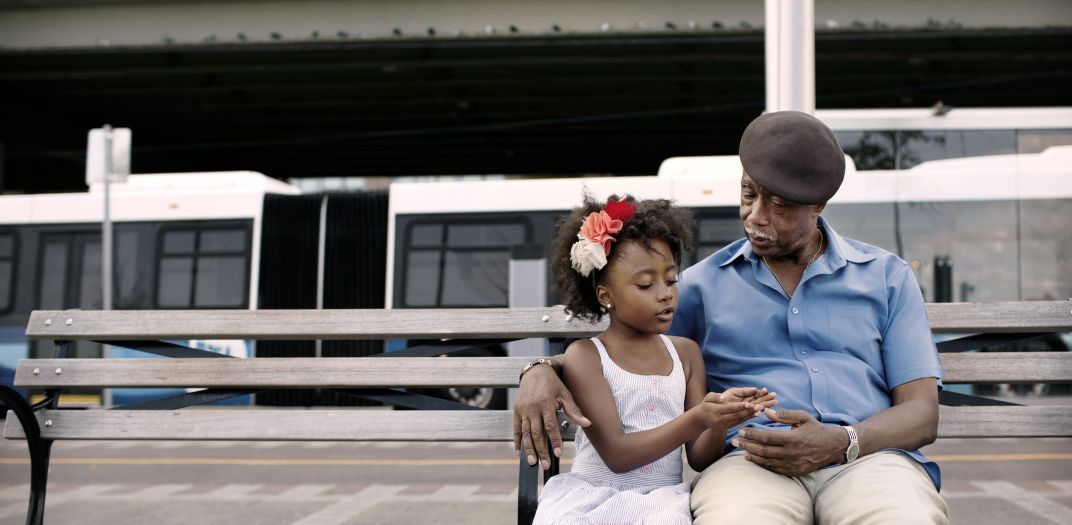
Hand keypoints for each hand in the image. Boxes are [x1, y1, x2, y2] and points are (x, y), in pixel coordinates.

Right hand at [512, 364, 590, 469]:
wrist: (535, 371)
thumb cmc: (553, 384)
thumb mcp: (565, 394)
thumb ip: (574, 410)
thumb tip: (588, 423)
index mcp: (546, 403)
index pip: (551, 426)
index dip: (554, 440)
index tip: (559, 453)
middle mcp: (533, 408)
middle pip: (536, 433)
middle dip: (541, 450)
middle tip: (545, 465)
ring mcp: (523, 410)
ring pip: (525, 433)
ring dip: (528, 449)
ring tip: (532, 462)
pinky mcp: (516, 411)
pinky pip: (515, 428)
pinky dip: (517, 441)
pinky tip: (519, 453)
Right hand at [698, 387, 777, 430]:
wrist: (702, 420)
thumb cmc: (705, 406)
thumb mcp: (707, 398)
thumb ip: (715, 397)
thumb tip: (722, 398)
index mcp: (716, 412)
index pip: (730, 409)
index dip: (740, 406)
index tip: (749, 403)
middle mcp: (722, 420)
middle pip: (738, 415)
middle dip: (750, 411)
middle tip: (761, 406)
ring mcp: (726, 425)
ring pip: (741, 419)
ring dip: (752, 414)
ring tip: (763, 409)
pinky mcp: (730, 426)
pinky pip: (741, 421)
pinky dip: (750, 417)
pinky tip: (758, 413)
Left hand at [732, 408, 846, 476]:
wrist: (834, 447)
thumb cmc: (817, 429)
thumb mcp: (803, 417)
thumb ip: (784, 414)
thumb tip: (766, 411)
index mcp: (792, 438)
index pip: (766, 437)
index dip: (752, 434)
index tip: (741, 430)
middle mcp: (791, 453)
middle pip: (763, 450)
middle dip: (747, 445)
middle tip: (734, 441)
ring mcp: (793, 464)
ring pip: (767, 462)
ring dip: (752, 456)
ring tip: (741, 451)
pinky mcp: (795, 471)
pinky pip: (775, 469)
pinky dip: (763, 465)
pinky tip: (754, 460)